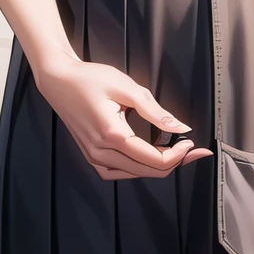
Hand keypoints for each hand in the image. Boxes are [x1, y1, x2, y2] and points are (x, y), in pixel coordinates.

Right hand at [35, 51, 213, 180]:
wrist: (59, 80)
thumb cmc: (89, 79)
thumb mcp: (126, 87)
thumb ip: (154, 110)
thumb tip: (179, 127)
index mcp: (112, 135)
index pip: (154, 159)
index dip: (178, 155)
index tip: (191, 142)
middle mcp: (101, 152)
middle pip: (147, 170)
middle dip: (174, 162)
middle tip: (194, 150)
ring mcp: (93, 156)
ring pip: (133, 174)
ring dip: (157, 167)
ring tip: (175, 153)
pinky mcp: (91, 155)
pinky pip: (117, 172)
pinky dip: (136, 168)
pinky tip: (147, 158)